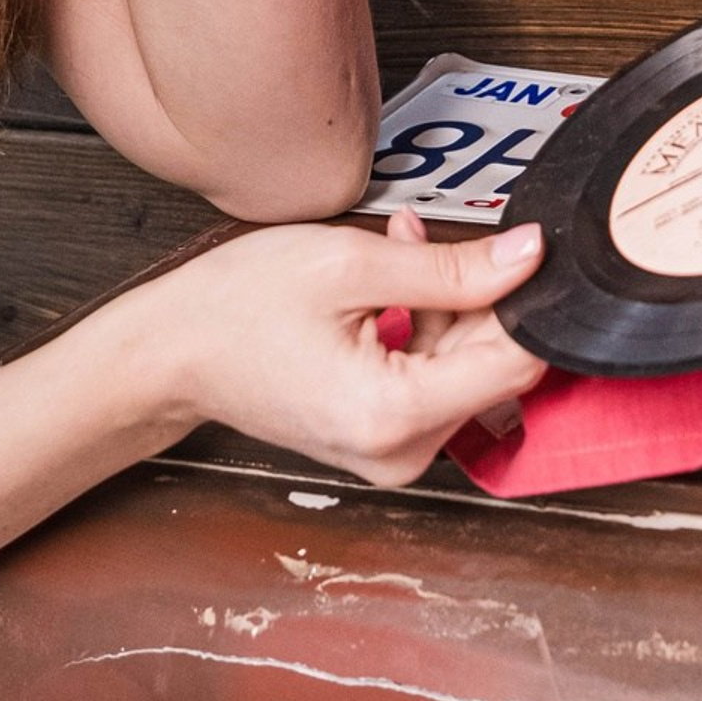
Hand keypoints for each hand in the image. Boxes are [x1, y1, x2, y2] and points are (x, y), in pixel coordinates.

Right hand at [151, 215, 546, 485]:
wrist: (171, 353)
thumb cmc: (240, 307)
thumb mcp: (349, 264)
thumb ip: (452, 267)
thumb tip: (530, 256)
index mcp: (395, 415)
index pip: (516, 364)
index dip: (525, 300)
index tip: (513, 252)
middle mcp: (401, 452)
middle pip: (494, 368)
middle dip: (474, 297)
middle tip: (422, 245)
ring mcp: (393, 455)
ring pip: (468, 371)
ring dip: (447, 307)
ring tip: (396, 257)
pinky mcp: (385, 442)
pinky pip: (437, 381)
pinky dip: (426, 331)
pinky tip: (390, 290)